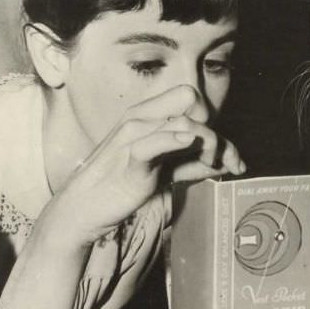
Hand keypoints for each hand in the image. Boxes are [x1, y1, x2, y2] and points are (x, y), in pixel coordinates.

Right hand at [40, 85, 245, 248]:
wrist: (84, 209)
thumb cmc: (121, 186)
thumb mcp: (162, 170)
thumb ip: (191, 163)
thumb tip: (225, 164)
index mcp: (149, 115)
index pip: (191, 99)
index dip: (213, 122)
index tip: (225, 155)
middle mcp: (143, 118)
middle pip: (193, 103)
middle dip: (215, 131)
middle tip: (225, 162)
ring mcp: (135, 135)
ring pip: (185, 123)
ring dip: (210, 143)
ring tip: (214, 166)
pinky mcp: (130, 157)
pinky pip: (157, 141)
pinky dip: (176, 140)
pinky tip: (189, 144)